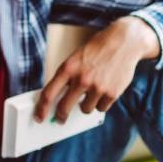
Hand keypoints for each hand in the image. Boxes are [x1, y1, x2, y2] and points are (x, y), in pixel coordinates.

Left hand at [35, 16, 160, 122]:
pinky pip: (101, 108)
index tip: (39, 117)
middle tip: (60, 119)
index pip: (49, 94)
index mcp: (68, 68)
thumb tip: (57, 100)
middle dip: (61, 116)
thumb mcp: (76, 58)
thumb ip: (66, 77)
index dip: (42, 109)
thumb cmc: (96, 50)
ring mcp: (98, 87)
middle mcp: (82, 79)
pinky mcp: (112, 93)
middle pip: (64, 108)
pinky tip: (104, 91)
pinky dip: (101, 103)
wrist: (123, 42)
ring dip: (86, 105)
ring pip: (85, 109)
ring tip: (91, 92)